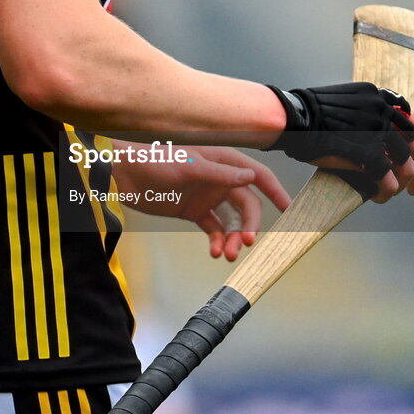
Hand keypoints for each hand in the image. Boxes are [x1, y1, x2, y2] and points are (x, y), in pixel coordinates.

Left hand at [113, 144, 291, 260]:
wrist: (124, 173)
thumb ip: (220, 173)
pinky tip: (214, 251)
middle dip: (249, 224)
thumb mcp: (189, 166)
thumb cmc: (154, 159)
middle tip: (246, 243)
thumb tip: (250, 178)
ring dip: (233, 238)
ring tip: (227, 254)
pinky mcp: (193, 210)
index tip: (289, 208)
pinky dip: (217, 241)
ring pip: (231, 220)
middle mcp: (219, 178)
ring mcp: (206, 195)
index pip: (257, 174)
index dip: (275, 190)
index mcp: (222, 161)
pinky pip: (214, 229)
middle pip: (247, 204)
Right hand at [312, 105, 413, 202]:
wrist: (291, 117)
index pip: (411, 113)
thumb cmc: (309, 111)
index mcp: (376, 96)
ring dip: (403, 182)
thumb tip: (381, 131)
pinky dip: (386, 189)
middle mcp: (380, 110)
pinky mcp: (365, 151)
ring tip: (395, 193)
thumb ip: (365, 110)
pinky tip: (379, 195)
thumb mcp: (343, 100)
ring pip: (404, 163)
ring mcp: (374, 130)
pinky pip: (386, 176)